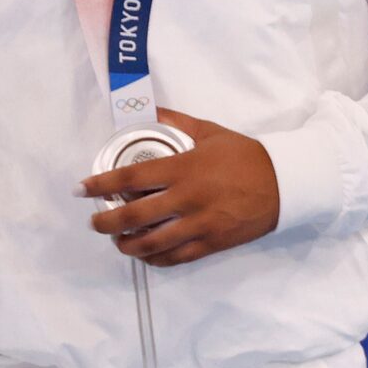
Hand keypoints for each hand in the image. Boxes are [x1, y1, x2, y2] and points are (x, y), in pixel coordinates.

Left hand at [81, 109, 277, 266]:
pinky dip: (155, 258)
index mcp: (183, 168)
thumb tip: (150, 109)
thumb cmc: (246, 155)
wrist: (286, 182)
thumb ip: (177, 122)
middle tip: (95, 222)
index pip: (130, 178)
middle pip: (134, 216)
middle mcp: (187, 198)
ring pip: (152, 243)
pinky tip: (145, 254)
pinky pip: (177, 257)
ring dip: (127, 244)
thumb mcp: (210, 132)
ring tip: (116, 240)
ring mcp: (200, 224)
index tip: (81, 189)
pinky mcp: (213, 242)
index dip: (100, 185)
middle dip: (106, 222)